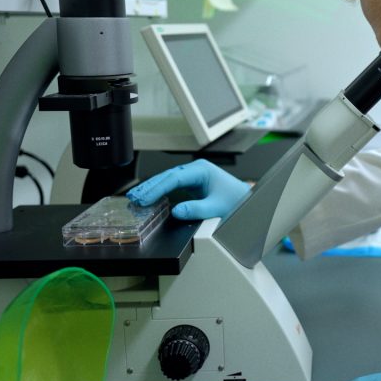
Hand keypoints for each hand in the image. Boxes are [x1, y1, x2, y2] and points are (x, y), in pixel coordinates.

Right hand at [126, 159, 249, 220]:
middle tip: (133, 198)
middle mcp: (196, 170)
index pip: (174, 177)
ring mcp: (192, 176)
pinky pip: (171, 186)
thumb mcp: (217, 207)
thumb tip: (176, 211)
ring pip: (167, 180)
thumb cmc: (236, 201)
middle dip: (150, 187)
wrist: (246, 200)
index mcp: (202, 170)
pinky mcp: (191, 184)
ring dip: (152, 189)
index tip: (145, 198)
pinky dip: (159, 192)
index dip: (157, 188)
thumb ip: (197, 209)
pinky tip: (148, 199)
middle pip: (167, 176)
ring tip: (135, 198)